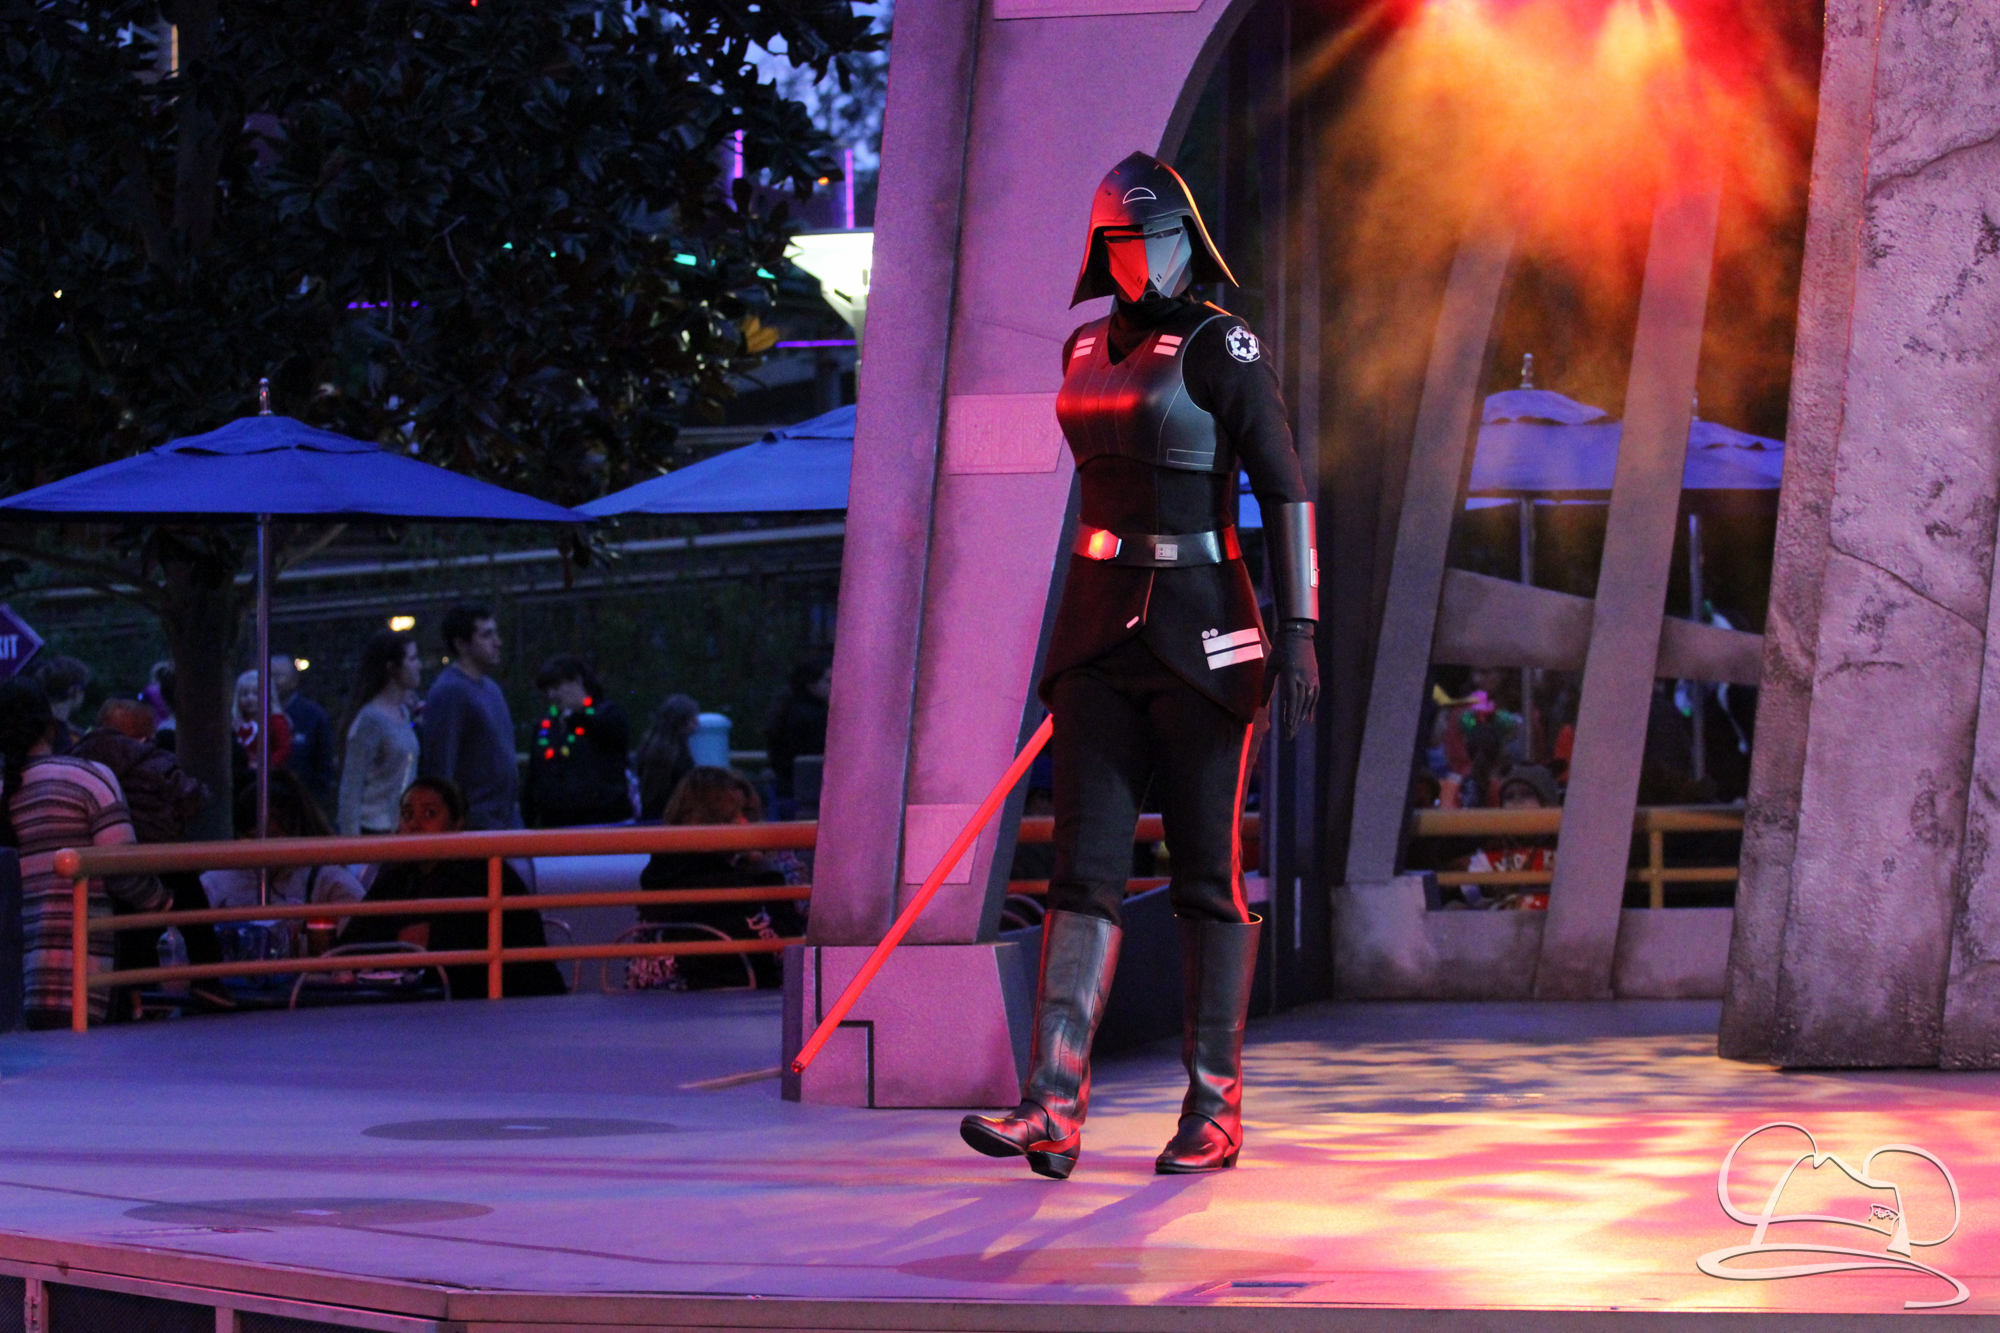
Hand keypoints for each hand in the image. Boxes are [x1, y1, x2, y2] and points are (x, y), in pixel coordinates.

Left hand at [1269, 619, 1318, 737]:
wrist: (1299, 633)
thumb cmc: (1281, 648)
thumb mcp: (1270, 665)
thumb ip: (1266, 686)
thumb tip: (1261, 705)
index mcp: (1291, 676)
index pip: (1291, 701)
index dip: (1289, 717)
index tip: (1286, 729)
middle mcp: (1304, 679)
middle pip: (1299, 705)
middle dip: (1294, 722)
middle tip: (1289, 736)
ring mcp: (1312, 679)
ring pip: (1308, 702)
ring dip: (1302, 717)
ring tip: (1296, 728)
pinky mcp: (1315, 677)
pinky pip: (1314, 696)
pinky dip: (1311, 708)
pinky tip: (1308, 718)